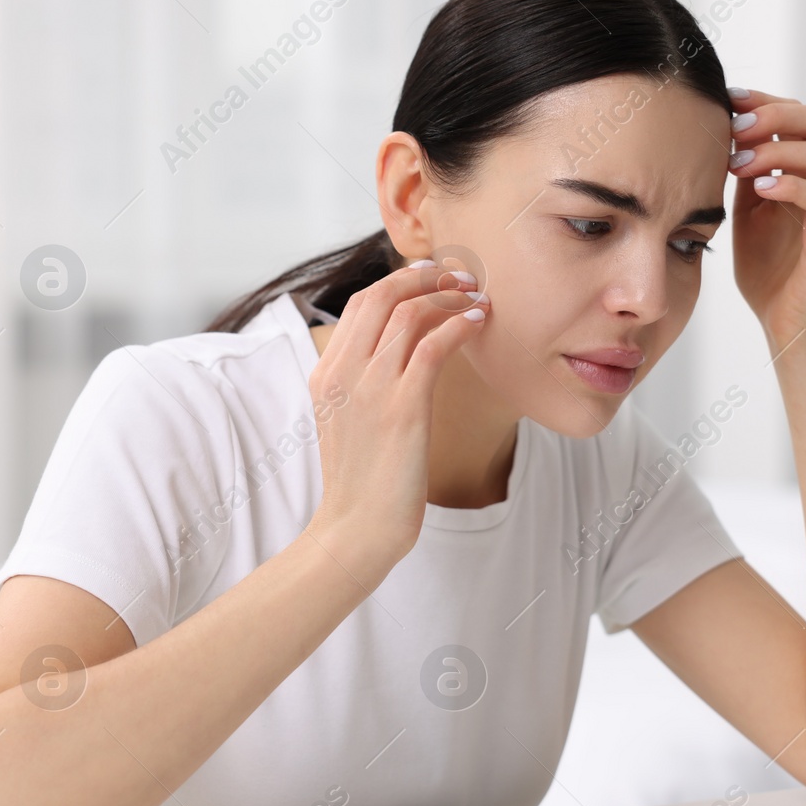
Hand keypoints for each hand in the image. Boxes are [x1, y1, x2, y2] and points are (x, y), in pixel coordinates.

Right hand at [303, 263, 487, 584]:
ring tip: (478, 296)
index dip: (399, 281)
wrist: (356, 528)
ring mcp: (370, 389)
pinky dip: (459, 325)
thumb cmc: (363, 482)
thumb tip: (401, 354)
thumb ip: (364, 383)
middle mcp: (343, 373)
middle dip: (425, 277)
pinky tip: (479, 323)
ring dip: (449, 296)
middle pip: (381, 296)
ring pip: (409, 314)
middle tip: (461, 276)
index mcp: (326, 373)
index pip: (360, 303)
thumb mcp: (350, 421)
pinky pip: (432, 346)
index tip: (432, 277)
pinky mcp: (402, 409)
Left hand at [727, 88, 805, 351]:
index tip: (729, 100)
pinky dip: (789, 185)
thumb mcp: (749, 211)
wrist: (786, 325)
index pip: (805, 116)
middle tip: (736, 128)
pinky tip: (759, 190)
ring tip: (738, 164)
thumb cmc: (769, 273)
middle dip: (776, 114)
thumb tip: (731, 131)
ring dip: (775, 151)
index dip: (768, 101)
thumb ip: (749, 172)